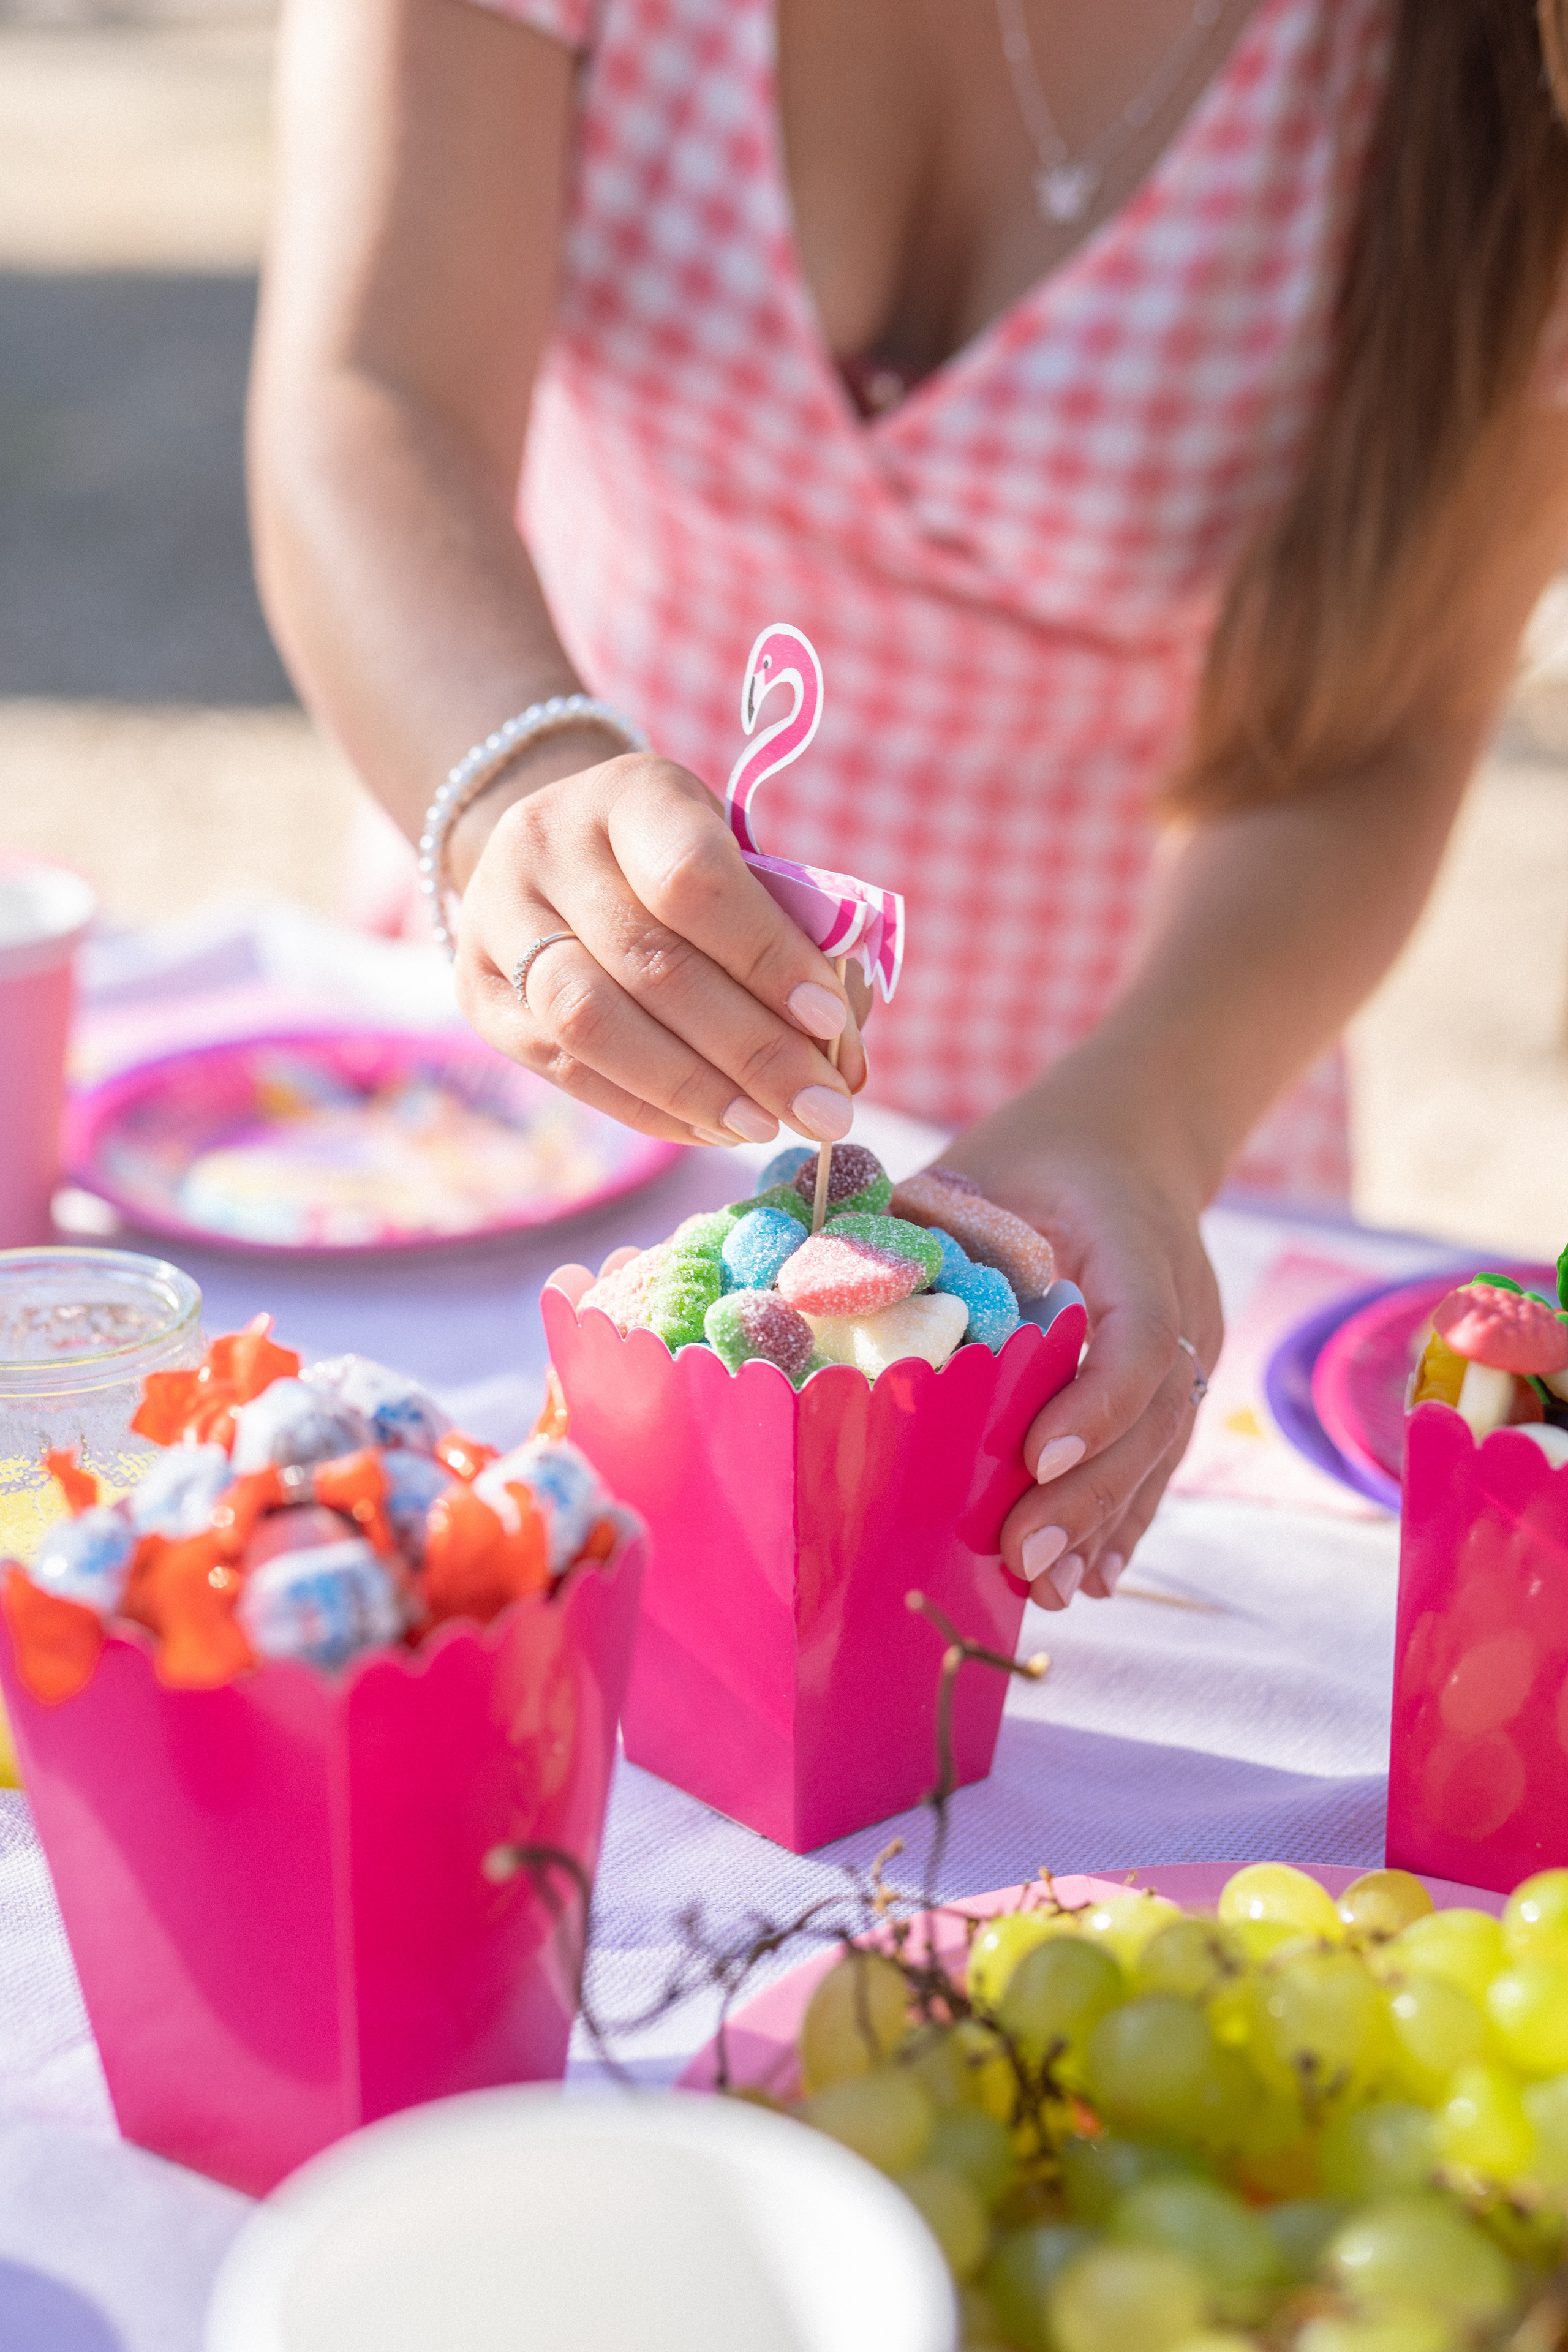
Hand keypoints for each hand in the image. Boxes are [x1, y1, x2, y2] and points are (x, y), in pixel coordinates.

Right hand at [453, 744, 866, 1147]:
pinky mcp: (478, 991)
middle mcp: (547, 844)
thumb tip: (842, 1059)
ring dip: (692, 1088)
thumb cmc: (678, 860)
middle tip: (822, 1108)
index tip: (830, 1021)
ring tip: (765, 1126)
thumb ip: (795, 939)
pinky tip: (712, 1127)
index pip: (694, 877)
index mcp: (630, 793)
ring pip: (589, 1022)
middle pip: (648, 962)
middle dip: (749, 1048)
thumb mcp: (740, 861)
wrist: (553, 848)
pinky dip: (648, 1108)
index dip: (765, 954)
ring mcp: (497, 917)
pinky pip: (563, 1068)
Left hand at [939, 1112, 1222, 1611]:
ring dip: (1105, 1523)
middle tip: (1022, 1558)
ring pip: (1160, 1447)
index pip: (1139, 1334)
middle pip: (1153, 1412)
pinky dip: (1121, 1516)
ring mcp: (1193, 1342)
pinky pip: (1156, 1456)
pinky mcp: (1179, 1378)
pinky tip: (1087, 1577)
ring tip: (1051, 1591)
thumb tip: (815, 1285)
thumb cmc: (1033, 1155)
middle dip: (1089, 1494)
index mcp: (1135, 1239)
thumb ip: (919, 1226)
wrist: (1128, 1136)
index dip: (1095, 1402)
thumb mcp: (979, 1170)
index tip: (1037, 1456)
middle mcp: (1181, 1298)